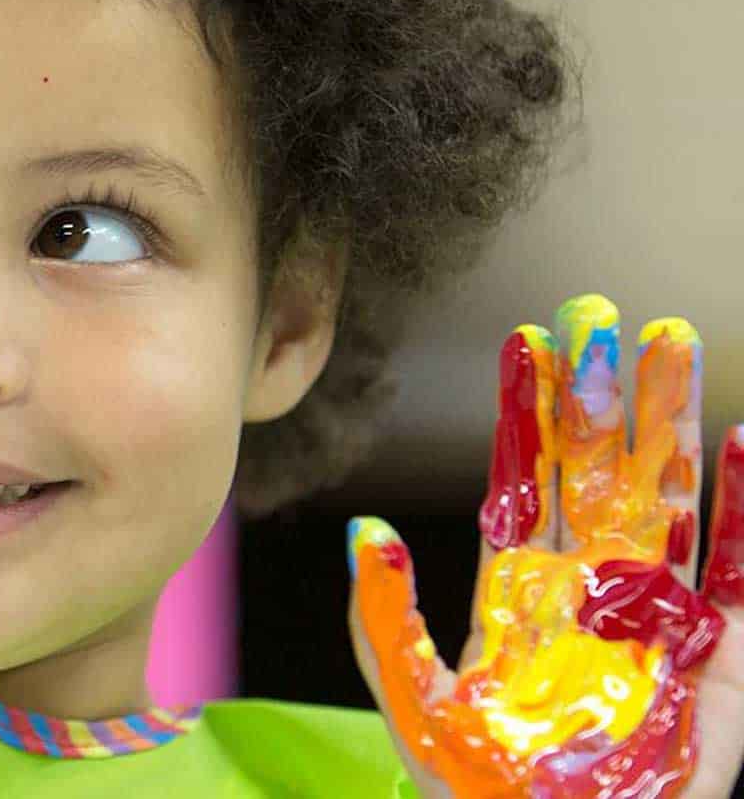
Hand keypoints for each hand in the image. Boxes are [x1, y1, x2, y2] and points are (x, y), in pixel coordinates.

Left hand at [347, 293, 743, 797]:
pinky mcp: (716, 661)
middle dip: (603, 396)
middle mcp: (588, 593)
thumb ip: (383, 616)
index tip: (528, 341)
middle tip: (605, 316)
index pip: (525, 483)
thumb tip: (361, 527)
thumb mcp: (414, 701)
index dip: (528, 415)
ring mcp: (654, 620)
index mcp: (517, 596)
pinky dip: (742, 510)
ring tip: (674, 346)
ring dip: (670, 425)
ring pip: (668, 500)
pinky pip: (737, 573)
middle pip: (599, 473)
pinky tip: (743, 442)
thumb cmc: (478, 792)